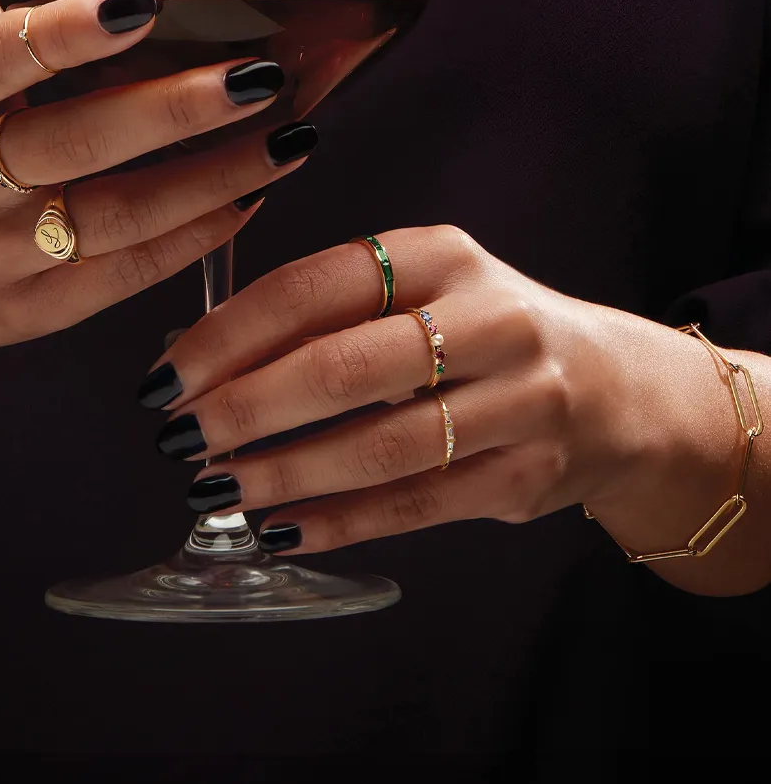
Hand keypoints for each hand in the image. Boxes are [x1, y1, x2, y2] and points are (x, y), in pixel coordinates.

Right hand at [0, 0, 310, 365]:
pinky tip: (248, 200)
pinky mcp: (28, 311)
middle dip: (177, 110)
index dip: (69, 30)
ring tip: (290, 141)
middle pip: (78, 141)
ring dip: (214, 178)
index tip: (144, 3)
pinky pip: (124, 276)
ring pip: (117, 216)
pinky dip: (193, 238)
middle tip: (262, 77)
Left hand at [138, 226, 770, 595]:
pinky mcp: (526, 476)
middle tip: (181, 441)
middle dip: (246, 410)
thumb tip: (196, 359)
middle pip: (343, 367)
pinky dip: (337, 523)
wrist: (617, 392)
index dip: (229, 337)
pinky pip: (413, 505)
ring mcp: (518, 401)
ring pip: (379, 447)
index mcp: (441, 255)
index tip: (167, 378)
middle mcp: (488, 319)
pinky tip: (280, 528)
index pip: (313, 287)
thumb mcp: (422, 291)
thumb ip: (328, 315)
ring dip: (284, 473)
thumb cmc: (485, 337)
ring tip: (218, 489)